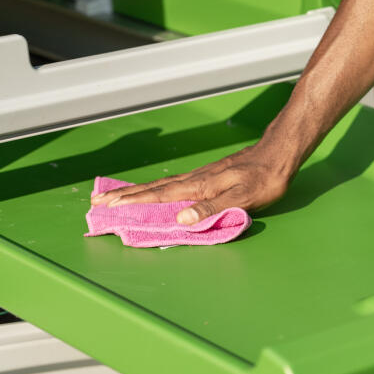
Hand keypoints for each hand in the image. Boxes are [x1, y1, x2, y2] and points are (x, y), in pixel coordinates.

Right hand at [91, 141, 293, 224]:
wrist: (277, 155)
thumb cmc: (263, 179)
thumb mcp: (242, 198)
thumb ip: (212, 209)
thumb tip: (181, 218)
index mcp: (197, 186)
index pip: (157, 195)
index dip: (131, 201)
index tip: (107, 205)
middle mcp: (192, 180)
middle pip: (150, 188)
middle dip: (122, 196)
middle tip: (97, 200)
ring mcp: (197, 177)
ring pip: (158, 185)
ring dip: (134, 192)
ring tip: (115, 197)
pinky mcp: (204, 177)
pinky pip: (169, 184)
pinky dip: (152, 189)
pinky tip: (150, 191)